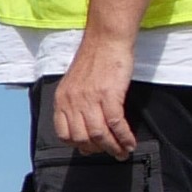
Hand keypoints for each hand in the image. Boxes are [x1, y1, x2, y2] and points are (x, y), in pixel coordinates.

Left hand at [49, 35, 138, 158]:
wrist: (107, 39)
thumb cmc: (95, 58)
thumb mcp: (75, 83)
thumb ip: (76, 104)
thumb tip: (84, 128)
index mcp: (62, 99)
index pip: (64, 134)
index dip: (78, 145)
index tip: (91, 149)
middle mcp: (72, 101)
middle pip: (82, 138)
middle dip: (98, 150)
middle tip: (111, 152)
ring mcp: (90, 99)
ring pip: (99, 135)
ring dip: (113, 147)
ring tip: (123, 152)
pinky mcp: (108, 95)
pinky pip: (115, 124)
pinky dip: (124, 137)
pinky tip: (130, 142)